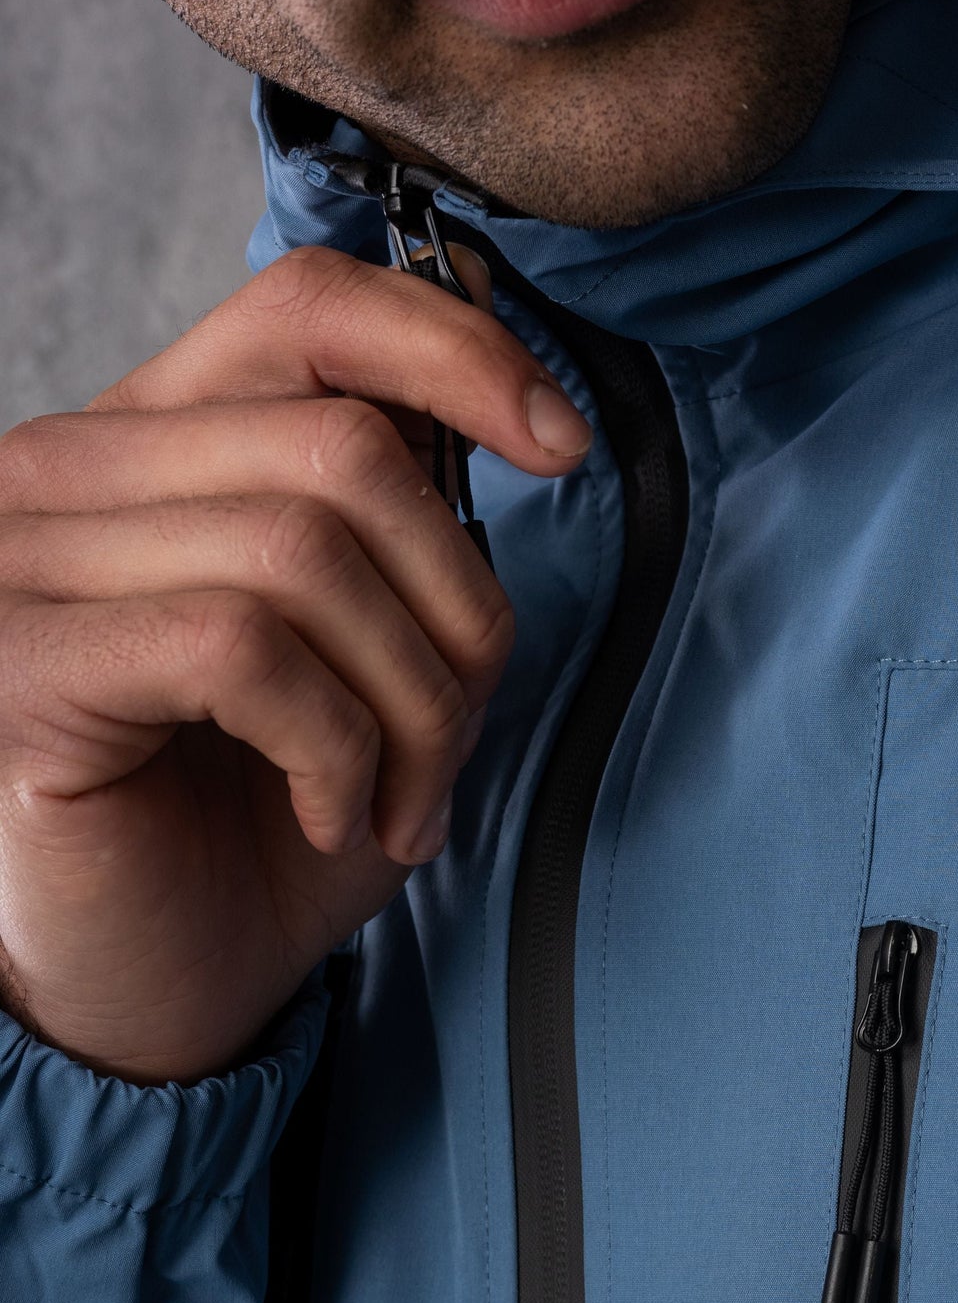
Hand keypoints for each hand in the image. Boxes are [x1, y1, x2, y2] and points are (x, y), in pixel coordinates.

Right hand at [0, 246, 592, 1083]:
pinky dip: (330, 747)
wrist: (160, 992)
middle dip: (452, 618)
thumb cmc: (257, 835)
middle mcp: (69, 472)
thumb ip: (412, 544)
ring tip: (394, 802)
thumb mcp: (370, 666)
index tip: (558, 445)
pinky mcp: (26, 668)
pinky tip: (327, 813)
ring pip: (305, 550)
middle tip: (448, 751)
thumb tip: (524, 433)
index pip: (310, 310)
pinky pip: (241, 648)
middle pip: (342, 449)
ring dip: (404, 705)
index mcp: (156, 444)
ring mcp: (29, 562)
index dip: (455, 352)